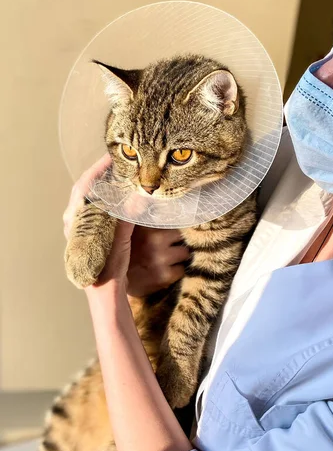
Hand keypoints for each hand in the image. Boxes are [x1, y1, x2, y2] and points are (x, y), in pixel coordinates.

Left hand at [63, 155, 189, 293]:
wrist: (105, 293)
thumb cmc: (109, 268)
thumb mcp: (119, 239)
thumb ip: (127, 215)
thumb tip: (140, 194)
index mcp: (76, 220)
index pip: (84, 186)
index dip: (97, 169)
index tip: (111, 157)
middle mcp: (74, 223)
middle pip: (85, 190)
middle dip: (100, 175)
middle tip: (117, 164)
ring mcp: (80, 230)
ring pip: (89, 201)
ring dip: (103, 188)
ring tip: (119, 177)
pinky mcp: (88, 237)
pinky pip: (95, 211)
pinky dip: (106, 201)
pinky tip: (118, 199)